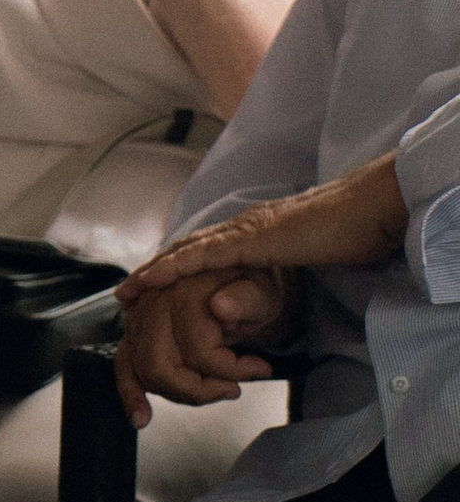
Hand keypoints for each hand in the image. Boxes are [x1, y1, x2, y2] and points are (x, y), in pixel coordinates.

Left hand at [110, 149, 408, 424]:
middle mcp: (246, 226)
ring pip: (191, 251)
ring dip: (156, 271)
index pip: (208, 251)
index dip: (176, 268)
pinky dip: (176, 267)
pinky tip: (154, 279)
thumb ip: (286, 269)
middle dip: (155, 272)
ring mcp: (249, 229)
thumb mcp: (310, 257)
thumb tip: (268, 285)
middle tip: (125, 294)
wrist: (375, 207)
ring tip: (129, 292)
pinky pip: (208, 255)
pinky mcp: (258, 238)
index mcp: (258, 230)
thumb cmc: (353, 232)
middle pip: (189, 250)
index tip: (150, 288)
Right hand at [113, 265, 295, 422]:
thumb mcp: (263, 292)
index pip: (198, 350)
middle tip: (231, 389)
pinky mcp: (133, 331)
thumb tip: (221, 308)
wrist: (238, 283)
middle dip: (198, 389)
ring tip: (213, 389)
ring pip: (145, 372)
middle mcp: (155, 297)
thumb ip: (247, 299)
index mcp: (187, 284)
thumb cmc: (252, 291)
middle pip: (160, 365)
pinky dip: (131, 393)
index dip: (229, 369)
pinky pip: (124, 365)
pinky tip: (141, 417)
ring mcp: (139, 314)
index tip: (258, 369)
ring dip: (179, 392)